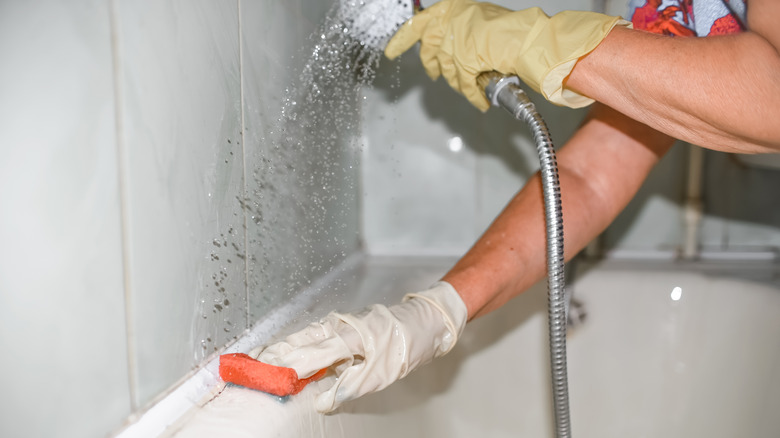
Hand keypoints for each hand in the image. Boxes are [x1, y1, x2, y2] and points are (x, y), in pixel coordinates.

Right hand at [252, 281, 467, 412]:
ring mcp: (342, 324)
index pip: (306, 357)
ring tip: (260, 355)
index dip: (281, 367)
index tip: (261, 375)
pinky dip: (299, 340)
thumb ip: (350, 385)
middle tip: (246, 364)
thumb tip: (323, 400)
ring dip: (282, 346)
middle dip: (272, 354)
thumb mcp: (382, 373)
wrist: (428, 319)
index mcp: (348, 339)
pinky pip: (317, 332)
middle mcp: (340, 328)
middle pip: (299, 342)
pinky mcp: (346, 324)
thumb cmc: (408, 342)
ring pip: (305, 335)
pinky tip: (291, 345)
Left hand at [384, 0, 629, 109]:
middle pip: (430, 51)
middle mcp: (453, 21)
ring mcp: (458, 40)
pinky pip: (463, 84)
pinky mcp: (467, 59)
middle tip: (436, 74)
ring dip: (459, 82)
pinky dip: (472, 95)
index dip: (402, 40)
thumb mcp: (479, 24)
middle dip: (434, 66)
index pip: (418, 23)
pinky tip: (480, 101)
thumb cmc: (514, 33)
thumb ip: (460, 33)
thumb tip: (445, 49)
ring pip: (448, 70)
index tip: (390, 51)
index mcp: (454, 7)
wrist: (533, 40)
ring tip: (469, 85)